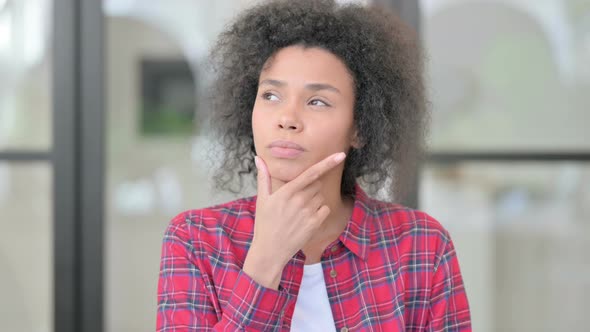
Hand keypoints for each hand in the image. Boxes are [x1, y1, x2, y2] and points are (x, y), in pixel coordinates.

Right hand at [242, 152, 345, 288]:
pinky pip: (325, 209)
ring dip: (314, 200)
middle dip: (311, 187)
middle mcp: (299, 200)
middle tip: (297, 200)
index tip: (341, 155)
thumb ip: (264, 177)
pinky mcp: (315, 223)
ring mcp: (308, 212)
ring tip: (299, 211)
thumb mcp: (262, 199)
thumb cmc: (265, 223)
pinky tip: (306, 219)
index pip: (311, 173)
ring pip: (321, 196)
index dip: (327, 163)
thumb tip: (259, 158)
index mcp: (287, 191)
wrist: (270, 250)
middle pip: (317, 184)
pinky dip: (319, 212)